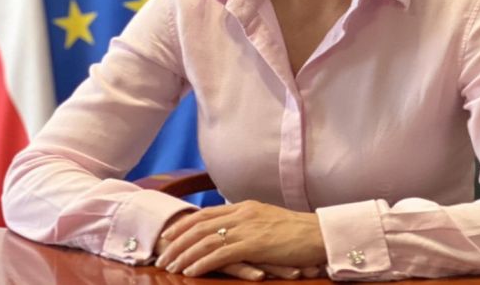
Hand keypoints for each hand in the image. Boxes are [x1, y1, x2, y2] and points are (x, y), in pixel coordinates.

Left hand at [155, 200, 325, 277]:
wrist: (318, 233)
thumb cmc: (298, 232)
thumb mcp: (268, 220)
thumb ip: (248, 222)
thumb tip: (232, 229)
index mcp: (244, 207)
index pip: (205, 213)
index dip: (183, 224)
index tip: (167, 235)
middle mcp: (241, 214)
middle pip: (199, 226)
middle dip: (176, 242)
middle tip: (161, 256)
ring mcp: (247, 228)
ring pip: (205, 240)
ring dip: (184, 254)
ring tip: (170, 267)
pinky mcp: (253, 244)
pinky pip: (220, 254)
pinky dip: (201, 263)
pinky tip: (190, 271)